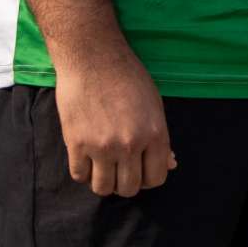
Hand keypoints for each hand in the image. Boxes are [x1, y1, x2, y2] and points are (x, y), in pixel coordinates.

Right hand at [54, 40, 174, 198]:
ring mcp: (102, 146)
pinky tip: (85, 158)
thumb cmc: (127, 77)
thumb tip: (171, 164)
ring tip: (101, 166)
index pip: (156, 179)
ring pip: (103, 188)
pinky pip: (79, 175)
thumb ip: (161, 139)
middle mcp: (131, 144)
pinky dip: (83, 172)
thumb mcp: (154, 105)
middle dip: (125, 182)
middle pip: (129, 189)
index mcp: (155, 135)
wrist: (93, 57)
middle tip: (118, 168)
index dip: (147, 179)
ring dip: (103, 181)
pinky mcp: (77, 142)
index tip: (139, 170)